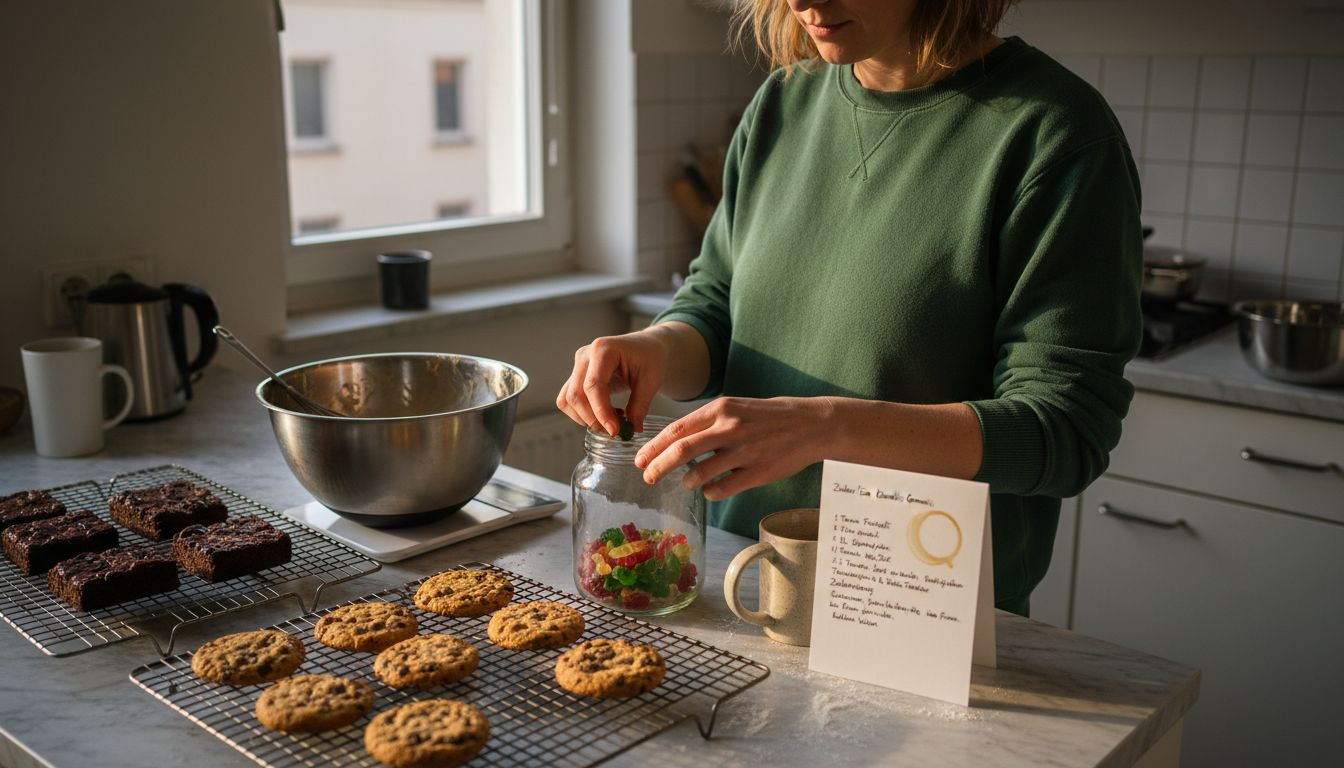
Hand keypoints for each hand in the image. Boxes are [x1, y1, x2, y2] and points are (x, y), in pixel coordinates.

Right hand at [555, 331, 670, 437]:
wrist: (645, 348)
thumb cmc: (649, 358)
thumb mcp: (651, 380)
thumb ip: (640, 404)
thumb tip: (633, 428)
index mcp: (603, 349)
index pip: (593, 385)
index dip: (601, 411)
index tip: (615, 431)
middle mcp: (585, 356)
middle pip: (576, 395)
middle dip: (593, 419)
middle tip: (616, 432)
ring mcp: (577, 366)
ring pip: (567, 400)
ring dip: (586, 418)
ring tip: (614, 420)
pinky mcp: (576, 377)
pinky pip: (569, 401)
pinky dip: (583, 414)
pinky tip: (606, 413)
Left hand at [635, 396, 834, 500]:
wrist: (811, 424)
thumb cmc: (769, 416)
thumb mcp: (736, 407)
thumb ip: (707, 422)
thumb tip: (674, 441)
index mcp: (720, 409)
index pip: (676, 429)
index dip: (653, 447)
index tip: (639, 459)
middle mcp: (730, 428)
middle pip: (681, 450)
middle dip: (658, 466)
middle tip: (647, 477)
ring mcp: (744, 451)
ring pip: (700, 472)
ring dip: (687, 481)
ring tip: (686, 482)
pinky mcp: (758, 472)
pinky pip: (723, 488)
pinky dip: (711, 492)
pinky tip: (712, 491)